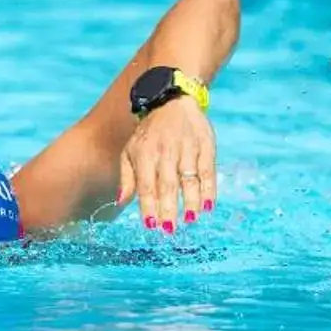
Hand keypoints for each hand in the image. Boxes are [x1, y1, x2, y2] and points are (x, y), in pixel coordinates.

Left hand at [117, 97, 216, 233]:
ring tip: (190, 220)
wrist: (173, 101)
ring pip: (190, 179)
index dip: (148, 206)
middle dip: (169, 208)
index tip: (150, 225)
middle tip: (169, 229)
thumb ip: (127, 177)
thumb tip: (120, 201)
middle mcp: (166, 151)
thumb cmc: (148, 133)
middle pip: (168, 184)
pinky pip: (209, 171)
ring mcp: (188, 148)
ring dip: (191, 202)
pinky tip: (208, 206)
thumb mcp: (130, 150)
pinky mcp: (206, 145)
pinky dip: (209, 190)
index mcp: (145, 154)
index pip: (146, 185)